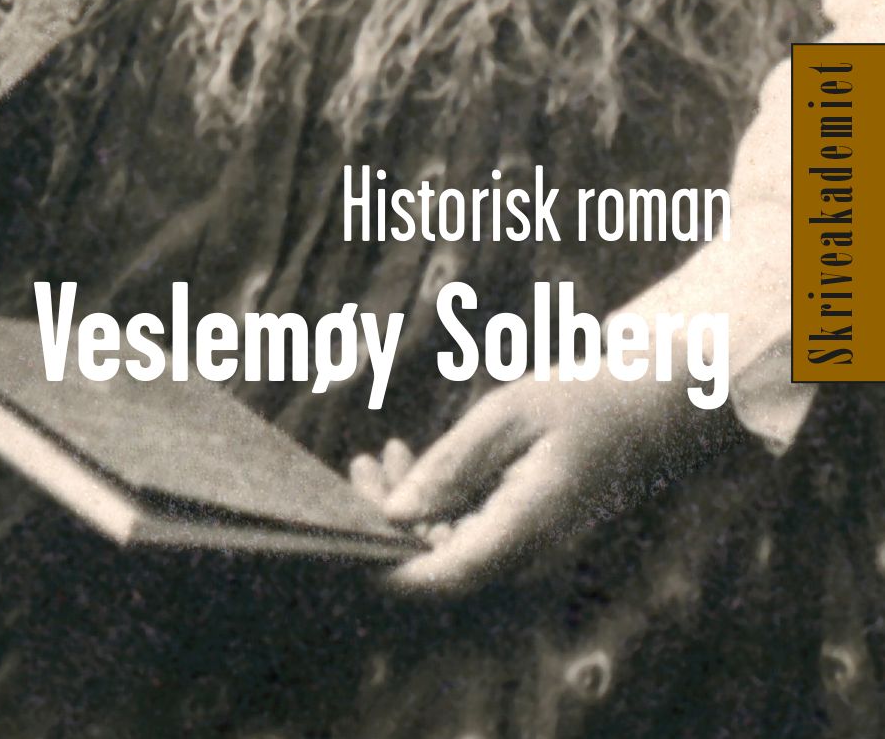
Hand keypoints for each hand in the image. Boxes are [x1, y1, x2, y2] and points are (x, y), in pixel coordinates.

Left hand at [354, 367, 729, 595]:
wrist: (638, 416)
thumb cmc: (575, 403)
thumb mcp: (506, 415)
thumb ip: (451, 466)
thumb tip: (394, 514)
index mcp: (528, 530)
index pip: (443, 578)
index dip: (386, 567)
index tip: (343, 527)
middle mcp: (528, 563)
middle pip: (434, 573)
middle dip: (383, 530)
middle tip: (358, 466)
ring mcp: (526, 563)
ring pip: (443, 561)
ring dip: (401, 518)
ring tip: (375, 457)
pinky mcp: (518, 552)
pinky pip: (461, 548)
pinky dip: (428, 513)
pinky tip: (406, 462)